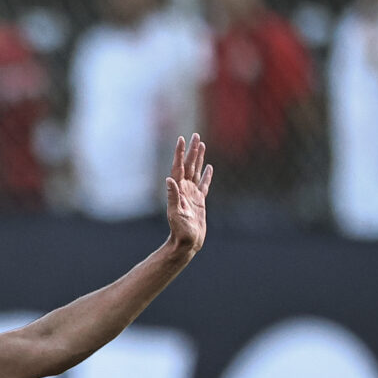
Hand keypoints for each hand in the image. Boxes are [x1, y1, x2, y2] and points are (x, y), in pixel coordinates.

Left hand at [164, 133, 211, 255]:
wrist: (187, 242)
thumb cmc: (180, 231)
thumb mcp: (176, 213)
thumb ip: (173, 196)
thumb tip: (169, 179)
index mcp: (178, 190)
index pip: (179, 167)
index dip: (180, 153)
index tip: (181, 139)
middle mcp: (184, 190)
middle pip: (188, 165)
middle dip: (191, 150)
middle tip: (195, 135)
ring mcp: (192, 194)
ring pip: (196, 171)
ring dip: (199, 158)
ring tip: (201, 144)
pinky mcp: (199, 201)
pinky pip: (204, 184)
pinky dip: (206, 175)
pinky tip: (209, 167)